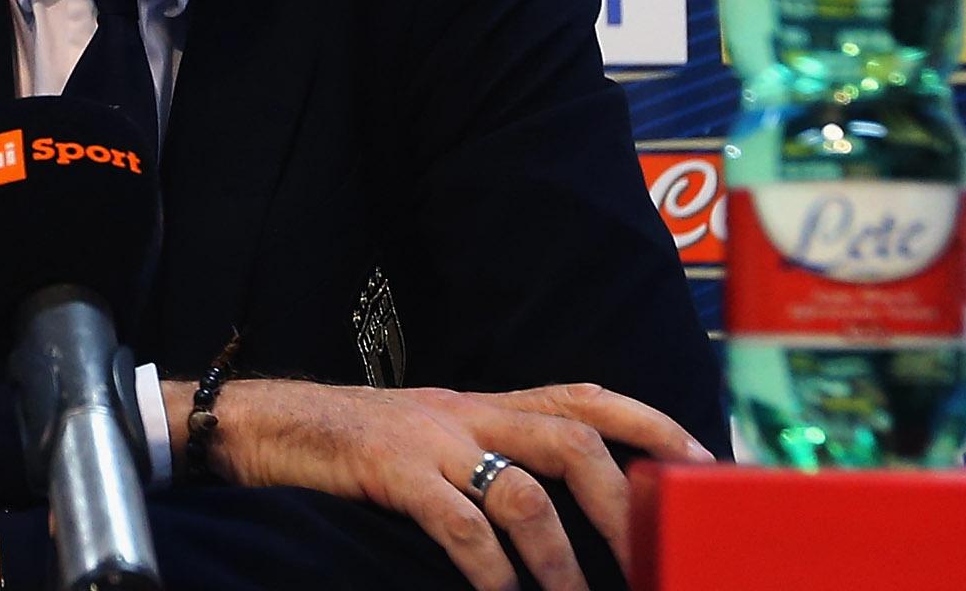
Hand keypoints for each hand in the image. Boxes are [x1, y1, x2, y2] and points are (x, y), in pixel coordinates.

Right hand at [198, 379, 712, 590]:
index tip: (704, 461)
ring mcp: (431, 439)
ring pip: (523, 488)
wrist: (261, 424)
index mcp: (485, 403)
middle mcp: (468, 411)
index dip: (650, 421)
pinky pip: (458, 524)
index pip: (586, 395)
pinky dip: (491, 571)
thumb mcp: (434, 439)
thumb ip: (492, 459)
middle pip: (572, 437)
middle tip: (652, 556)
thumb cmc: (355, 446)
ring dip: (561, 557)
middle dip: (621, 500)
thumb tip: (565, 510)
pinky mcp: (391, 471)